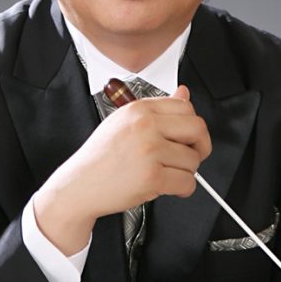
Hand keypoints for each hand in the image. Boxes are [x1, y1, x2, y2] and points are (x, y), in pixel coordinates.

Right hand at [33, 86, 211, 254]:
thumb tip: (184, 93)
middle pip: (197, 129)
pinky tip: (169, 187)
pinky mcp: (152, 177)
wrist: (80, 185)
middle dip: (200, 146)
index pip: (185, 107)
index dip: (192, 125)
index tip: (188, 137)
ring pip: (193, 159)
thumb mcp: (124, 122)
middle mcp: (145, 126)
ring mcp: (150, 151)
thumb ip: (157, 109)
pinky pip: (187, 182)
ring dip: (187, 171)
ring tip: (168, 174)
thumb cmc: (101, 157)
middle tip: (190, 156)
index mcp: (139, 109)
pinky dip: (183, 189)